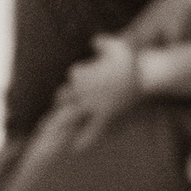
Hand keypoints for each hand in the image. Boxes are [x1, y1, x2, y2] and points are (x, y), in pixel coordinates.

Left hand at [57, 34, 145, 149]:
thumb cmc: (131, 58)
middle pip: (63, 96)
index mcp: (84, 73)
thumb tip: (94, 41)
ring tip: (45, 132)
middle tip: (58, 106)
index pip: (73, 74)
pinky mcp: (105, 115)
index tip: (79, 78)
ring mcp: (93, 104)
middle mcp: (84, 90)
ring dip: (58, 123)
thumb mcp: (116, 45)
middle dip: (61, 101)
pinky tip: (76, 150)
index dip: (78, 77)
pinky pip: (92, 130)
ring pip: (70, 115)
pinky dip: (84, 140)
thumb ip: (102, 42)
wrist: (145, 74)